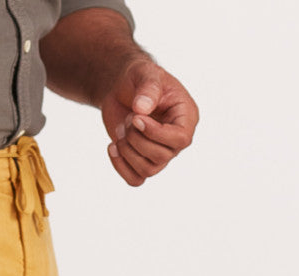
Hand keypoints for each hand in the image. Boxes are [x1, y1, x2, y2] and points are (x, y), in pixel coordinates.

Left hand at [101, 60, 199, 186]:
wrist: (122, 88)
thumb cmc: (140, 78)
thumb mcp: (146, 74)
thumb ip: (148, 88)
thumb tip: (141, 110)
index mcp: (186, 117)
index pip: (181, 139)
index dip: (156, 133)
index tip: (136, 118)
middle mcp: (176, 140)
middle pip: (161, 157)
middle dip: (136, 139)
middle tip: (128, 119)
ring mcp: (160, 154)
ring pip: (147, 171)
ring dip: (127, 151)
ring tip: (120, 129)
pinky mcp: (142, 162)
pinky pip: (135, 180)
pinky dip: (120, 167)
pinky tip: (112, 146)